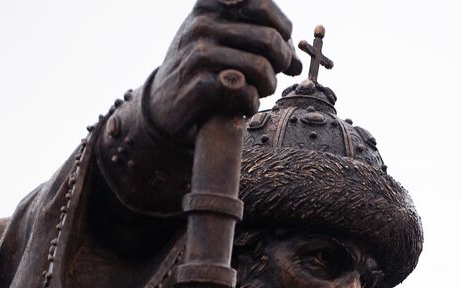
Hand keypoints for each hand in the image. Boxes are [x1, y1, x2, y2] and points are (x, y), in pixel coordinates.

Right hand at [148, 0, 300, 144]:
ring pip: (261, 68)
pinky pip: (246, 93)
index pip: (263, 4)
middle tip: (274, 74)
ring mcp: (198, 54)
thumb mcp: (223, 39)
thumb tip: (296, 61)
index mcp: (211, 4)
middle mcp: (202, 23)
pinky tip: (245, 104)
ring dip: (269, 86)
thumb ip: (257, 39)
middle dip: (281, 62)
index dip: (283, 29)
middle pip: (270, 39)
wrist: (165, 101)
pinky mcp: (198, 86)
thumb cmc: (203, 67)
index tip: (280, 46)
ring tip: (260, 91)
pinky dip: (253, 103)